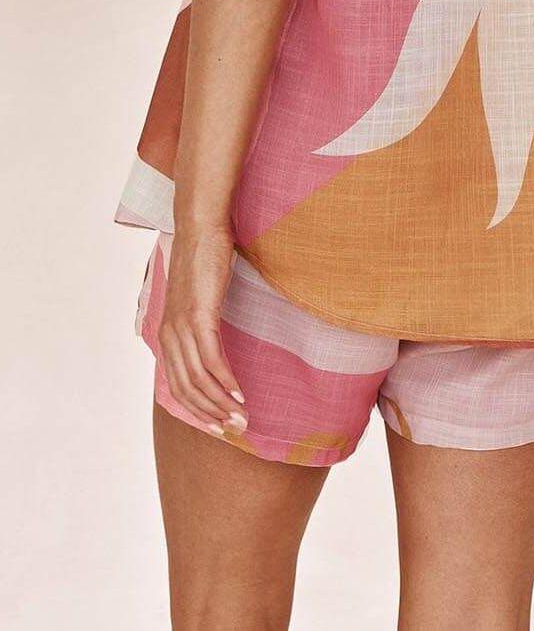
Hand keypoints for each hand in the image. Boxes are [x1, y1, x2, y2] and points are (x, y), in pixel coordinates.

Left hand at [157, 220, 248, 435]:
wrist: (201, 227)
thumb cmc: (203, 259)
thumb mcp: (197, 297)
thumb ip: (199, 321)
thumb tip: (211, 340)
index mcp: (166, 332)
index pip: (176, 385)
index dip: (196, 409)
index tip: (217, 425)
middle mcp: (169, 333)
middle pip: (186, 389)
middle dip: (210, 414)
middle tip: (234, 429)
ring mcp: (183, 325)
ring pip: (199, 380)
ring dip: (221, 403)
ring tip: (242, 417)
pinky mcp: (200, 316)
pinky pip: (211, 360)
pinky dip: (225, 381)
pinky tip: (239, 393)